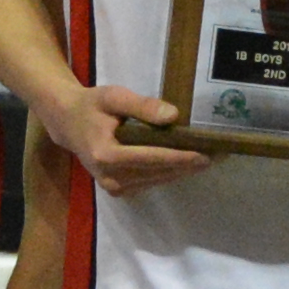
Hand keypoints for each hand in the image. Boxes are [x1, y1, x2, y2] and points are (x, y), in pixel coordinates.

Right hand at [39, 80, 209, 195]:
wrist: (68, 124)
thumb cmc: (92, 106)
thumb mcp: (114, 97)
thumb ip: (143, 107)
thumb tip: (174, 116)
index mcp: (106, 155)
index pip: (152, 158)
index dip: (181, 157)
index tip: (207, 154)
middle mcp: (111, 178)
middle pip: (160, 172)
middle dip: (190, 164)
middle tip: (221, 154)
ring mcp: (115, 188)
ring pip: (159, 180)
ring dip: (184, 170)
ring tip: (212, 158)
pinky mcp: (119, 191)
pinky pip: (152, 182)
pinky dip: (171, 172)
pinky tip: (189, 163)